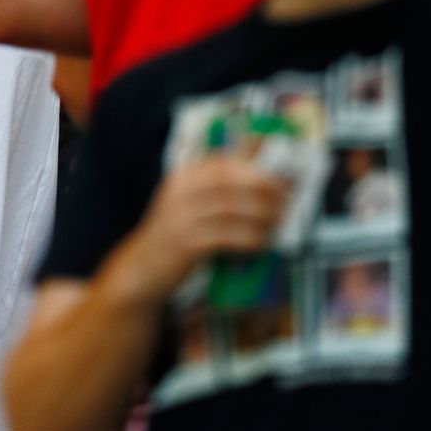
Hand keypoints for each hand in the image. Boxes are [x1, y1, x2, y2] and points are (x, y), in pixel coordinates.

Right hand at [116, 155, 288, 305]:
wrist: (143, 268)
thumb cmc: (175, 235)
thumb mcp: (188, 205)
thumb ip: (216, 192)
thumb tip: (263, 184)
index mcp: (183, 177)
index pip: (223, 162)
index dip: (255, 166)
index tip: (280, 173)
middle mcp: (180, 191)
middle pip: (230, 181)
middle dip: (264, 188)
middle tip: (288, 199)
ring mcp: (182, 216)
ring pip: (232, 208)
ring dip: (262, 215)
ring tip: (279, 222)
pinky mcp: (187, 243)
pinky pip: (228, 236)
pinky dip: (250, 238)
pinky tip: (262, 243)